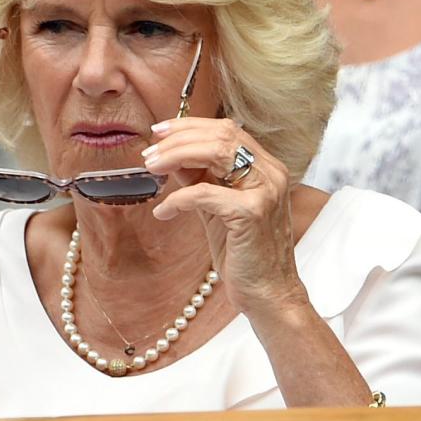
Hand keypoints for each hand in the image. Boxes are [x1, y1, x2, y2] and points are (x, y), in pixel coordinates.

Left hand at [144, 118, 307, 312]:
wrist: (268, 294)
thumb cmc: (243, 252)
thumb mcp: (218, 207)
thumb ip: (201, 179)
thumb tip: (171, 157)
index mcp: (265, 167)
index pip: (227, 129)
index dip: (189, 126)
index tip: (159, 132)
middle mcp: (270, 173)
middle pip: (220, 135)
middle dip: (178, 139)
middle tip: (149, 154)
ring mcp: (265, 191)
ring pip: (215, 153)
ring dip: (176, 156)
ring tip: (152, 169)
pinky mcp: (251, 212)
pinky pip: (204, 193)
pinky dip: (177, 200)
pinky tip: (163, 212)